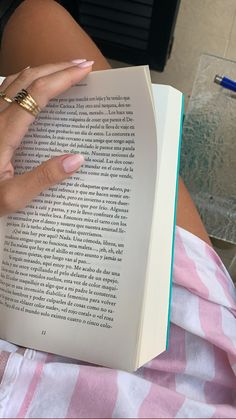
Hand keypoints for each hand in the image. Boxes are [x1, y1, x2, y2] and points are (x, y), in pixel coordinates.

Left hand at [0, 60, 93, 215]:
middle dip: (58, 67)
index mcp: (4, 133)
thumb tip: (76, 159)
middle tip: (83, 64)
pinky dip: (28, 80)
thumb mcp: (12, 197)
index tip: (84, 70)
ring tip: (66, 71)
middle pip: (29, 78)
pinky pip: (7, 89)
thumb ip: (44, 178)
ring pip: (16, 79)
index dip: (63, 78)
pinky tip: (37, 84)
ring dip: (43, 70)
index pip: (38, 93)